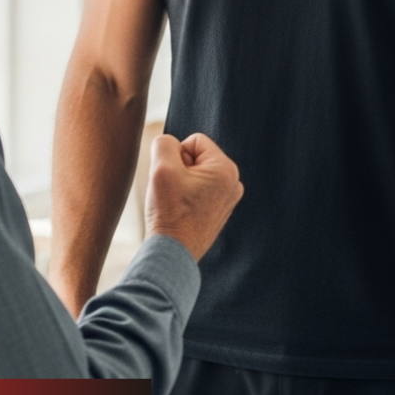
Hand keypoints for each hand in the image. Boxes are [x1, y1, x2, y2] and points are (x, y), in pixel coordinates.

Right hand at [144, 132, 243, 260]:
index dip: (176, 155)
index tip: (173, 178)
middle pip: (196, 157)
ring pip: (195, 173)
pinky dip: (186, 196)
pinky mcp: (219, 211)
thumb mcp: (161, 167)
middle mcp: (233, 183)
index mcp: (226, 170)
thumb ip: (165, 143)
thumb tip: (171, 145)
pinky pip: (198, 190)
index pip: (194, 140)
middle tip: (173, 192)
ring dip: (181, 182)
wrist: (172, 253)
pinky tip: (181, 212)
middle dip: (179, 169)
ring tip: (176, 202)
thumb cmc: (169, 212)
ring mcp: (228, 199)